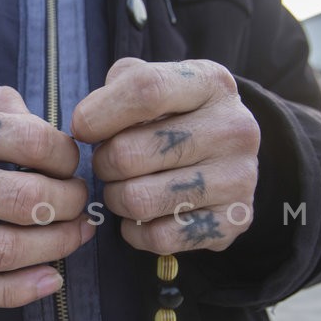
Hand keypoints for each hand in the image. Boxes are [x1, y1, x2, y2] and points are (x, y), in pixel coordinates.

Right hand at [0, 87, 93, 308]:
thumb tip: (57, 142)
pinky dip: (19, 292)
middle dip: (69, 205)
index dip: (66, 157)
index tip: (69, 165)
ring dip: (56, 248)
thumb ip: (5, 110)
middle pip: (23, 200)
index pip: (29, 140)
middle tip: (78, 204)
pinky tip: (50, 280)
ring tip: (74, 236)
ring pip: (2, 251)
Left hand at [71, 58, 259, 253]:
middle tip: (107, 163)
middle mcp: (234, 129)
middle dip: (102, 163)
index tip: (81, 128)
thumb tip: (87, 122)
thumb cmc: (175, 116)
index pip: (146, 91)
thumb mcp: (154, 83)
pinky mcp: (234, 221)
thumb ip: (119, 87)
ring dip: (116, 198)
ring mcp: (239, 178)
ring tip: (124, 187)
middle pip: (129, 154)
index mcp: (211, 84)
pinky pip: (158, 237)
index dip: (99, 113)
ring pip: (138, 200)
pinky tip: (142, 217)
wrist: (228, 154)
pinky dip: (136, 231)